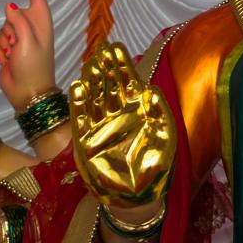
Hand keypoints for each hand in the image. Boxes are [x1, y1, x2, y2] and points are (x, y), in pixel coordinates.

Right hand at [0, 0, 55, 109]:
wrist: (27, 92)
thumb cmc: (34, 65)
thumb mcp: (28, 40)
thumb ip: (18, 20)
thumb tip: (10, 6)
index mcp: (42, 19)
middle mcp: (31, 24)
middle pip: (12, 10)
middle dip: (10, 26)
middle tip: (18, 45)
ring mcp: (19, 36)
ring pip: (2, 26)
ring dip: (4, 42)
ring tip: (14, 55)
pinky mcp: (8, 47)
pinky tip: (7, 61)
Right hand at [71, 42, 174, 208]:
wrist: (137, 196)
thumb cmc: (155, 166)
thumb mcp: (164, 138)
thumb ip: (160, 114)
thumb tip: (153, 89)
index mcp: (138, 110)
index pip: (128, 81)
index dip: (122, 64)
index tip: (116, 47)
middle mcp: (118, 113)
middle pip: (110, 84)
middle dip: (106, 66)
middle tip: (101, 48)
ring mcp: (101, 125)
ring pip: (95, 96)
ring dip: (93, 80)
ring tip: (91, 63)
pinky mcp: (87, 140)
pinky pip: (81, 118)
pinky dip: (79, 103)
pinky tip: (78, 86)